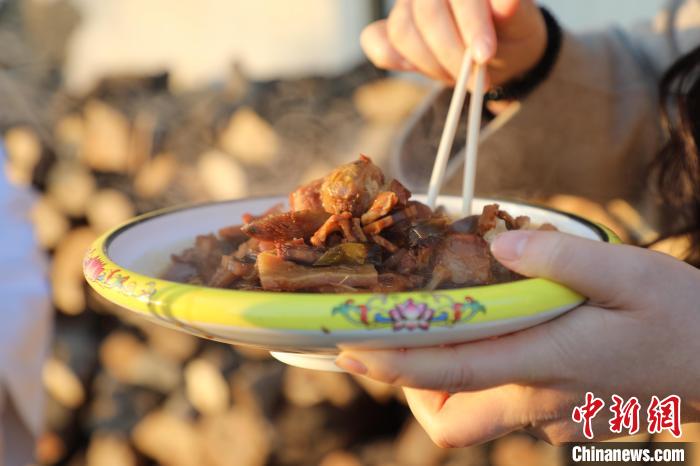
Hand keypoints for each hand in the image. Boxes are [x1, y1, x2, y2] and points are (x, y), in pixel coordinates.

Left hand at [335, 231, 699, 445]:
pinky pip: (506, 410)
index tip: (350, 350)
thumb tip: (497, 246)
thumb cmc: (681, 316)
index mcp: (548, 362)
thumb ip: (558, 259)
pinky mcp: (563, 419)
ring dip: (448, 386)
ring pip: (475, 419)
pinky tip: (508, 341)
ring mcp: (552, 417)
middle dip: (415, 390)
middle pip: (451, 421)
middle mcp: (540, 401)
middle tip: (408, 341)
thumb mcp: (629, 273)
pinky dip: (488, 382)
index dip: (395, 362)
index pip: (452, 370)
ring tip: (455, 332)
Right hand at [361, 0, 547, 86]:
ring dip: (431, 63)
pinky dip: (391, 58)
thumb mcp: (520, 24)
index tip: (484, 55)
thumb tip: (509, 0)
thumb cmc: (509, 32)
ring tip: (458, 74)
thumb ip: (512, 11)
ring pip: (402, 31)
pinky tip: (412, 67)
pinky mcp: (388, 29)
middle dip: (452, 53)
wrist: (497, 51)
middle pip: (426, 15)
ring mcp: (405, 5)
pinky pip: (373, 40)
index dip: (470, 23)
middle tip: (476, 80)